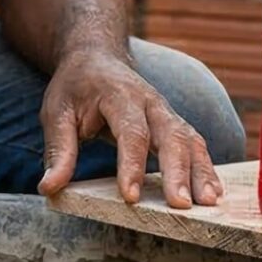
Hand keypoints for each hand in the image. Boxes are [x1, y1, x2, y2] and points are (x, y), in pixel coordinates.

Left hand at [34, 48, 223, 208]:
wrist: (97, 57)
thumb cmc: (75, 88)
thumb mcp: (56, 112)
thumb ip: (58, 150)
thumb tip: (49, 188)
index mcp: (120, 96)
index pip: (131, 133)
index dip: (132, 165)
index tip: (131, 197)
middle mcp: (151, 103)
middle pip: (171, 136)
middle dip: (178, 172)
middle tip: (181, 204)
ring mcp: (167, 113)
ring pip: (190, 140)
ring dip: (201, 172)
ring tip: (209, 203)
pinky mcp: (174, 124)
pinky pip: (195, 145)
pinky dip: (206, 168)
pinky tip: (213, 193)